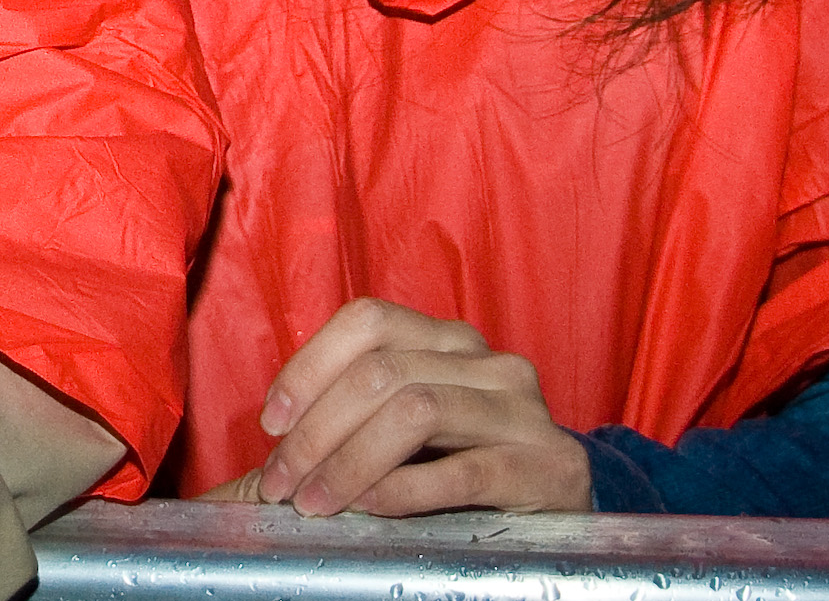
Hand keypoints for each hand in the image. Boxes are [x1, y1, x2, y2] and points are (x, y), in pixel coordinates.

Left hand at [213, 298, 591, 517]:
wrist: (565, 507)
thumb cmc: (468, 467)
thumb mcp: (410, 434)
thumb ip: (350, 424)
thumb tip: (263, 459)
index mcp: (449, 341)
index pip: (369, 321)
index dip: (309, 366)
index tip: (272, 423)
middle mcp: (489, 362)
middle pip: (382, 370)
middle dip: (316, 431)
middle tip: (281, 483)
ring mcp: (523, 410)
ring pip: (415, 409)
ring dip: (348, 461)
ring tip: (314, 502)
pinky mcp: (546, 466)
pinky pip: (461, 471)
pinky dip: (403, 490)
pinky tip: (370, 508)